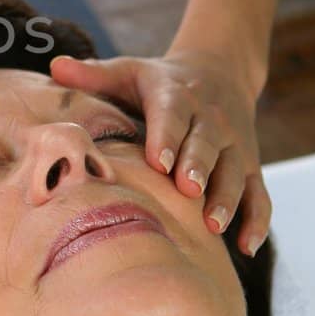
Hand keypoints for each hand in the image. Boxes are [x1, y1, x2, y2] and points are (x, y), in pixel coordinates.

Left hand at [48, 47, 270, 257]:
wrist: (219, 71)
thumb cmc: (158, 82)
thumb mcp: (128, 71)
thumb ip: (94, 74)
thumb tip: (55, 67)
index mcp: (177, 96)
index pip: (173, 114)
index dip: (167, 136)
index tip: (159, 161)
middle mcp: (211, 120)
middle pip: (207, 144)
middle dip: (199, 167)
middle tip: (187, 190)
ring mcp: (234, 145)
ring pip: (235, 172)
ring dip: (227, 198)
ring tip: (213, 226)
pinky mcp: (250, 166)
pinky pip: (260, 195)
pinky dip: (257, 220)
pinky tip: (245, 248)